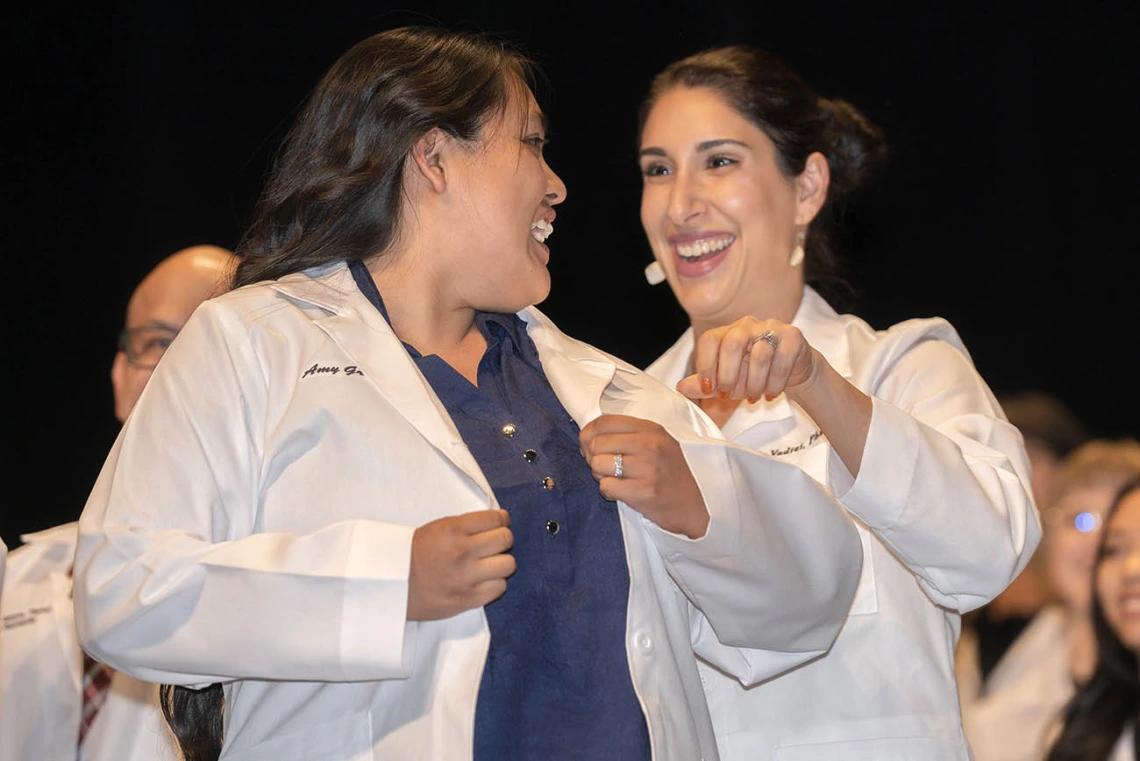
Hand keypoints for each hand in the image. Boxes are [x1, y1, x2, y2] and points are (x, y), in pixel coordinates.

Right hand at [407, 509, 514, 620]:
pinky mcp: (468, 599)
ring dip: (501, 563)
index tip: (500, 524)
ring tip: (489, 564)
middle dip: (503, 540)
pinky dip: (495, 583)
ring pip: (508, 564)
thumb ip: (467, 526)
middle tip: (494, 544)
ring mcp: (466, 577)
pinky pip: (499, 588)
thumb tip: (498, 523)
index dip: (502, 521)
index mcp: (453, 529)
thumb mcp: (437, 528)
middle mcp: (462, 551)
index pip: (496, 519)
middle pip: (506, 539)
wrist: (393, 585)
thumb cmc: (415, 554)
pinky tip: (483, 581)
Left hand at [579, 415, 708, 538]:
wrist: (693, 506)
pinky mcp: (644, 491)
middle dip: (592, 457)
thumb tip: (587, 435)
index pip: (604, 421)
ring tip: (615, 479)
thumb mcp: (657, 443)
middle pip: (596, 444)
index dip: (588, 433)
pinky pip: (606, 486)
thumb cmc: (669, 474)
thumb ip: (628, 434)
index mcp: (651, 428)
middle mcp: (650, 444)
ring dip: (600, 475)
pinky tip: (622, 492)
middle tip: (604, 467)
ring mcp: (648, 468)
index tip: (587, 444)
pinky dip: (608, 491)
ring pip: (597, 465)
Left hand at [675, 317, 819, 402]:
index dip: (706, 365)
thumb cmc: (754, 374)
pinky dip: (775, 382)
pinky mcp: (792, 336)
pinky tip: (771, 393)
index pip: (709, 340)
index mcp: (726, 332)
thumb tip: (680, 388)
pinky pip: (782, 359)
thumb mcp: (726, 382)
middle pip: (732, 344)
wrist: (792, 370)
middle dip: (729, 376)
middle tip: (730, 396)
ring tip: (754, 397)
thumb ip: (704, 384)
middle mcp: (747, 325)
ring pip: (759, 355)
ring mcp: (771, 327)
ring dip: (754, 383)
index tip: (709, 389)